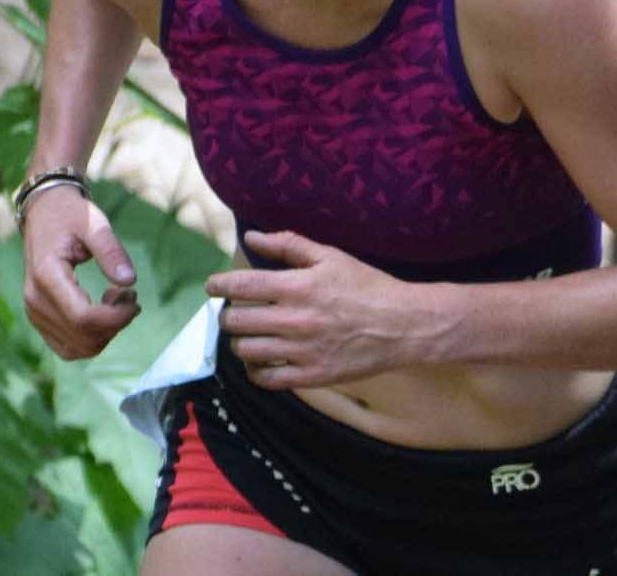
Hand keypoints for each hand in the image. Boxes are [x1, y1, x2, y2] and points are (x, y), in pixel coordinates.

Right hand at [22, 185, 139, 359]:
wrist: (43, 214)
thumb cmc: (70, 215)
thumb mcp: (94, 223)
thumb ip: (111, 251)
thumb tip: (129, 281)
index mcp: (46, 276)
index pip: (83, 318)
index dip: (116, 317)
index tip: (134, 296)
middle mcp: (35, 300)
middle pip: (83, 337)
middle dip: (116, 323)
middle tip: (128, 294)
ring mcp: (34, 313)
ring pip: (78, 348)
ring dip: (106, 332)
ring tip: (116, 299)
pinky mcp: (40, 320)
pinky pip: (69, 348)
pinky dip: (92, 338)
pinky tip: (102, 312)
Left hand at [206, 231, 415, 390]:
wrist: (404, 325)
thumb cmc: (367, 286)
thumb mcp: (331, 257)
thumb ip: (288, 245)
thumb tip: (251, 237)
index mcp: (298, 287)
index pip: (241, 285)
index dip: (218, 285)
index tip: (212, 286)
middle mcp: (295, 320)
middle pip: (237, 321)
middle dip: (228, 315)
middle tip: (234, 311)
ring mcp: (302, 351)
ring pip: (246, 351)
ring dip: (240, 341)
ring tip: (248, 334)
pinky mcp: (312, 376)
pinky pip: (267, 379)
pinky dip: (255, 371)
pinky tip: (261, 360)